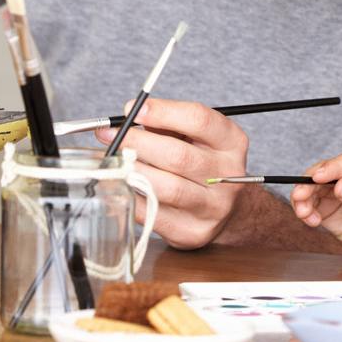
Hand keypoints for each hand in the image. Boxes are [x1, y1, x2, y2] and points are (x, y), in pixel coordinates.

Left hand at [95, 97, 246, 248]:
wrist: (227, 210)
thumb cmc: (202, 164)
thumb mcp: (196, 137)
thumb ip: (168, 123)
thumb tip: (131, 114)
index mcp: (231, 143)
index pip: (199, 121)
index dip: (163, 112)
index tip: (133, 109)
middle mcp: (226, 176)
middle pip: (179, 156)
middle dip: (137, 142)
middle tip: (110, 135)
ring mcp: (211, 208)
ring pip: (166, 188)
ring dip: (133, 171)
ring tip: (115, 160)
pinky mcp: (192, 232)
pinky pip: (152, 213)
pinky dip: (131, 196)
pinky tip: (120, 184)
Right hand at [289, 151, 341, 262]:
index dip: (331, 168)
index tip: (316, 178)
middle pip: (325, 171)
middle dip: (309, 183)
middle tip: (300, 196)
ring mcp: (341, 192)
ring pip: (314, 187)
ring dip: (303, 198)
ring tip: (304, 212)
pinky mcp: (331, 209)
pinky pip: (312, 205)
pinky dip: (306, 211)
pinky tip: (311, 220)